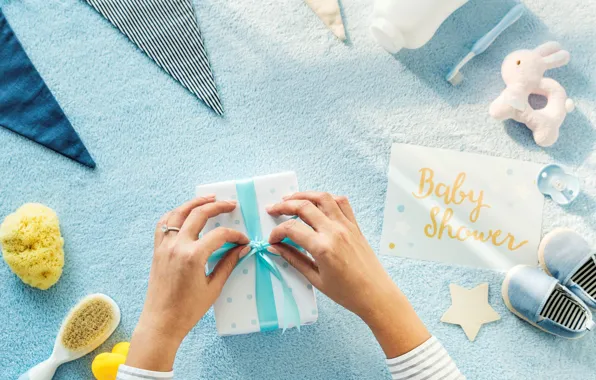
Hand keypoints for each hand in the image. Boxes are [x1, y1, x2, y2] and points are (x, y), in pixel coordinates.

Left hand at [126, 196, 249, 370]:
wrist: (161, 322)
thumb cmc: (189, 310)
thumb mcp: (213, 287)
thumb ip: (228, 263)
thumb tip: (242, 248)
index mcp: (193, 256)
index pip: (219, 235)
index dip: (235, 235)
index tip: (244, 240)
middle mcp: (177, 245)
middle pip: (199, 214)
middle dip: (217, 207)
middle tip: (231, 204)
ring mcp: (164, 246)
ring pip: (178, 213)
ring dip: (194, 203)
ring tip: (209, 199)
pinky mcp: (157, 250)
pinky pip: (163, 224)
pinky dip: (175, 214)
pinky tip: (185, 212)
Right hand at [266, 192, 429, 356]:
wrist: (375, 293)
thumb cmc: (346, 292)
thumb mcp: (315, 279)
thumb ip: (293, 259)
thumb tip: (275, 248)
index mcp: (323, 247)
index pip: (292, 229)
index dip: (277, 232)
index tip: (272, 240)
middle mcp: (334, 231)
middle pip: (304, 206)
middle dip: (284, 206)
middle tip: (272, 209)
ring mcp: (346, 225)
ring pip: (323, 198)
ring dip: (304, 195)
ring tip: (290, 199)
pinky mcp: (355, 225)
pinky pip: (341, 203)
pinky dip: (326, 198)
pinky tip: (317, 203)